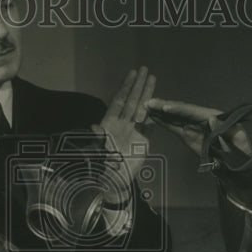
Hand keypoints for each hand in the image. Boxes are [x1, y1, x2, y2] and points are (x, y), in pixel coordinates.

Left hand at [92, 67, 156, 200]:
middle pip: (131, 100)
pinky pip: (148, 122)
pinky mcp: (142, 139)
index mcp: (110, 125)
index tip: (132, 74)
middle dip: (137, 85)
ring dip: (146, 93)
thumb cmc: (104, 169)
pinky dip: (152, 111)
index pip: (119, 102)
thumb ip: (98, 139)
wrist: (116, 182)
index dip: (125, 88)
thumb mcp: (99, 152)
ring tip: (152, 78)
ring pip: (141, 108)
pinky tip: (158, 101)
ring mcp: (132, 130)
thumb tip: (93, 127)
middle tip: (145, 69)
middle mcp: (121, 124)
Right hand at [146, 98, 251, 157]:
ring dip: (159, 111)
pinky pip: (172, 126)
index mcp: (213, 116)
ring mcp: (192, 126)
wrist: (238, 160)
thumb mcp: (237, 139)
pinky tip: (151, 117)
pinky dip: (162, 121)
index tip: (165, 107)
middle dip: (164, 106)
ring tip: (145, 106)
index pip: (193, 111)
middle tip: (149, 102)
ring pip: (174, 116)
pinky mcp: (187, 134)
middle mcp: (200, 118)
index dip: (178, 108)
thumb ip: (225, 131)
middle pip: (180, 110)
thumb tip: (212, 119)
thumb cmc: (240, 149)